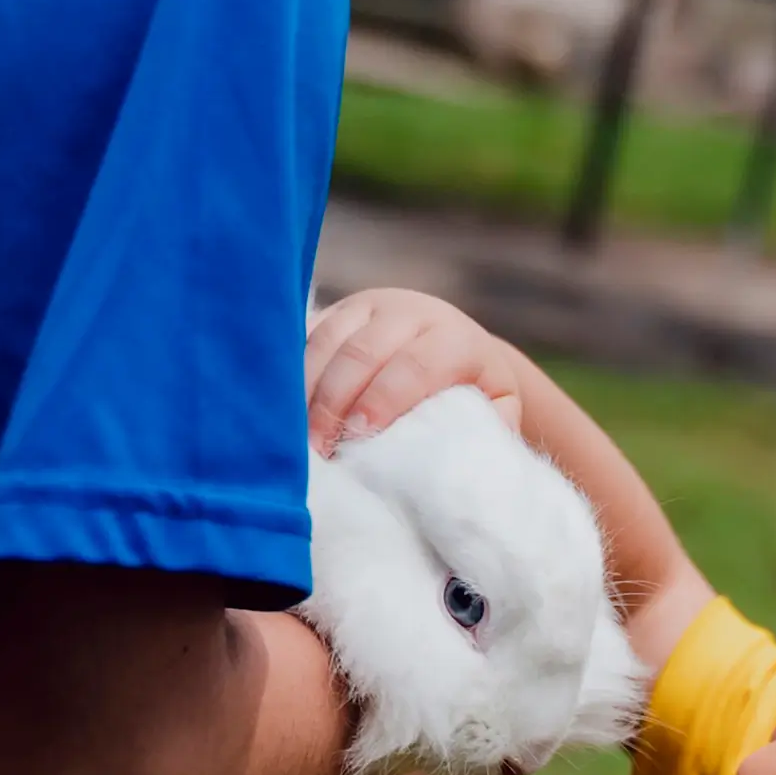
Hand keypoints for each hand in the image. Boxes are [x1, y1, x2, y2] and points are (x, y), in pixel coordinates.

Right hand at [305, 288, 522, 452]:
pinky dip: (289, 372)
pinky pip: (304, 336)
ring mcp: (367, 307)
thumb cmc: (474, 390)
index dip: (384, 399)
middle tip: (318, 446)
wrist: (455, 343)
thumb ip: (488, 431)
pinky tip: (279, 408)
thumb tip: (468, 468)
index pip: (414, 365)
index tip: (359, 435)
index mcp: (453, 338)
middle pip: (361, 352)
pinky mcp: (336, 311)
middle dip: (334, 401)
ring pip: (325, 340)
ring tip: (293, 435)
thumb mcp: (496, 407)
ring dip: (303, 390)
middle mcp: (408, 313)